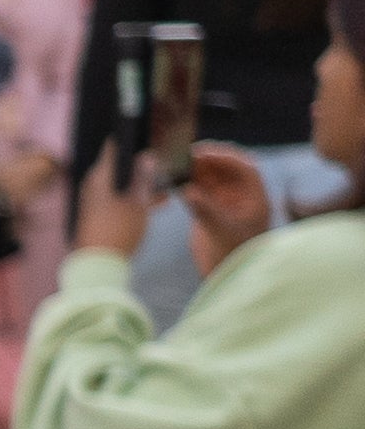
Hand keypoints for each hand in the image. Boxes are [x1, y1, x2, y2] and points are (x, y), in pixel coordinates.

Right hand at [181, 142, 275, 271]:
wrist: (228, 276)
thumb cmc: (234, 256)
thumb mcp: (222, 231)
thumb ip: (205, 210)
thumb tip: (187, 189)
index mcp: (254, 199)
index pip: (245, 169)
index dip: (226, 158)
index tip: (205, 152)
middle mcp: (240, 197)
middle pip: (227, 169)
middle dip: (209, 159)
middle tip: (188, 154)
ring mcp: (224, 203)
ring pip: (211, 177)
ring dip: (195, 169)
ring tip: (177, 164)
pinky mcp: (209, 210)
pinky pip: (198, 190)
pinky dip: (187, 183)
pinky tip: (174, 179)